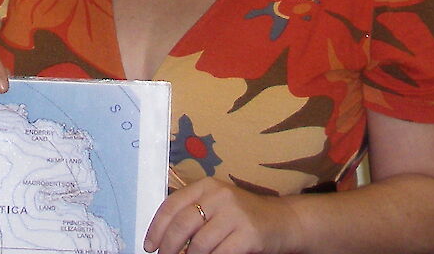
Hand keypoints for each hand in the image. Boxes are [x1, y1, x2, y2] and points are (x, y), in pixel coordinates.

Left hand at [143, 177, 300, 253]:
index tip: (150, 246)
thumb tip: (163, 239)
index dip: (156, 228)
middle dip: (169, 248)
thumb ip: (192, 214)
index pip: (171, 205)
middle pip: (181, 226)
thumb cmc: (242, 217)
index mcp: (206, 186)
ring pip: (198, 245)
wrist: (283, 221)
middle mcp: (220, 196)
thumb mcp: (216, 206)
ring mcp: (235, 214)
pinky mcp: (248, 234)